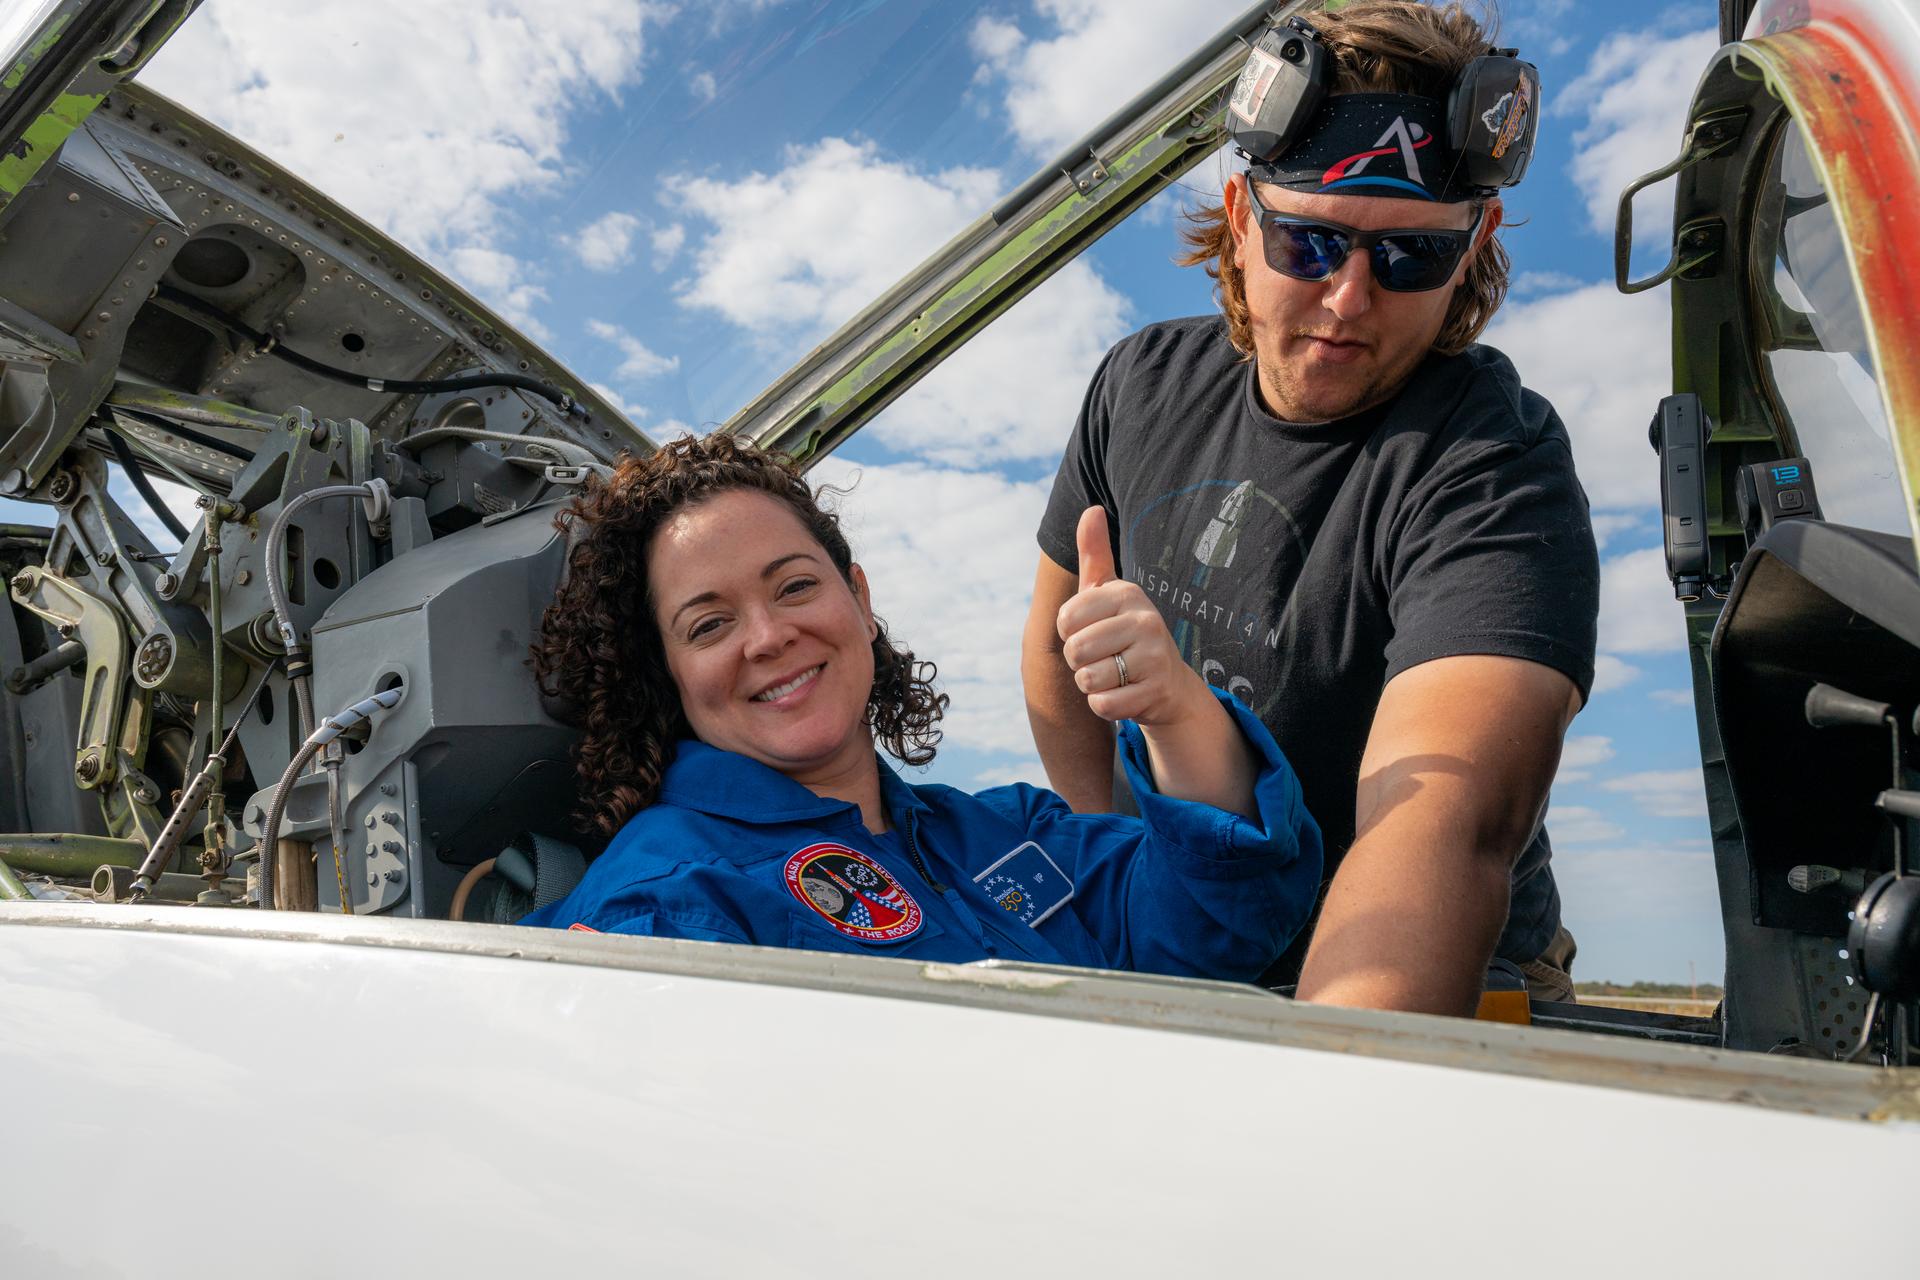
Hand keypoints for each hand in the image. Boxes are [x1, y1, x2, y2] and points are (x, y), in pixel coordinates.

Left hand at [1056, 506, 1203, 727]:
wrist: (1167, 684)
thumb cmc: (1125, 633)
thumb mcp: (1108, 593)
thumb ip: (1095, 554)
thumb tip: (1091, 509)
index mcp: (1127, 593)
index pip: (1065, 619)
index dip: (1069, 632)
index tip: (1092, 631)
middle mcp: (1146, 620)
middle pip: (1075, 651)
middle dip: (1079, 662)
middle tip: (1104, 657)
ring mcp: (1154, 657)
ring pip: (1087, 679)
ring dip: (1091, 684)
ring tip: (1114, 675)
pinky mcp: (1156, 692)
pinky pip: (1103, 704)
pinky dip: (1104, 705)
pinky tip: (1123, 694)